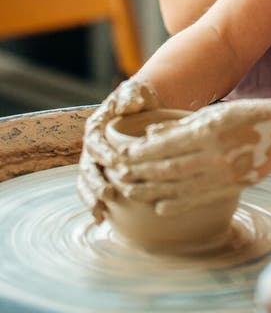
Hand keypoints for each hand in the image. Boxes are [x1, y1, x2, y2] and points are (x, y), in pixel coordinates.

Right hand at [77, 77, 159, 222]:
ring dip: (91, 198)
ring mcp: (96, 161)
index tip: (117, 161)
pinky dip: (94, 204)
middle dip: (96, 182)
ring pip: (86, 182)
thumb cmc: (139, 99)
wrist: (143, 107)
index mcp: (96, 126)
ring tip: (100, 213)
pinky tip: (101, 220)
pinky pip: (93, 191)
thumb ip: (131, 95)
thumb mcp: (136, 92)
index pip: (94, 142)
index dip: (103, 153)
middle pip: (87, 167)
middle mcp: (92, 146)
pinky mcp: (103, 173)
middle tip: (109, 195)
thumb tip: (129, 103)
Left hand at [98, 99, 270, 216]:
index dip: (142, 152)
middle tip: (118, 176)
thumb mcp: (214, 113)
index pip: (166, 145)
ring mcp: (224, 174)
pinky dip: (177, 204)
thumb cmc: (245, 117)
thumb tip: (150, 135)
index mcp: (208, 130)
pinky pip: (199, 199)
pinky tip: (159, 206)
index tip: (122, 156)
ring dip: (152, 191)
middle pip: (169, 168)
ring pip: (179, 187)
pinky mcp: (231, 188)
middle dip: (140, 173)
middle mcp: (214, 154)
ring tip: (131, 192)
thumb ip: (182, 125)